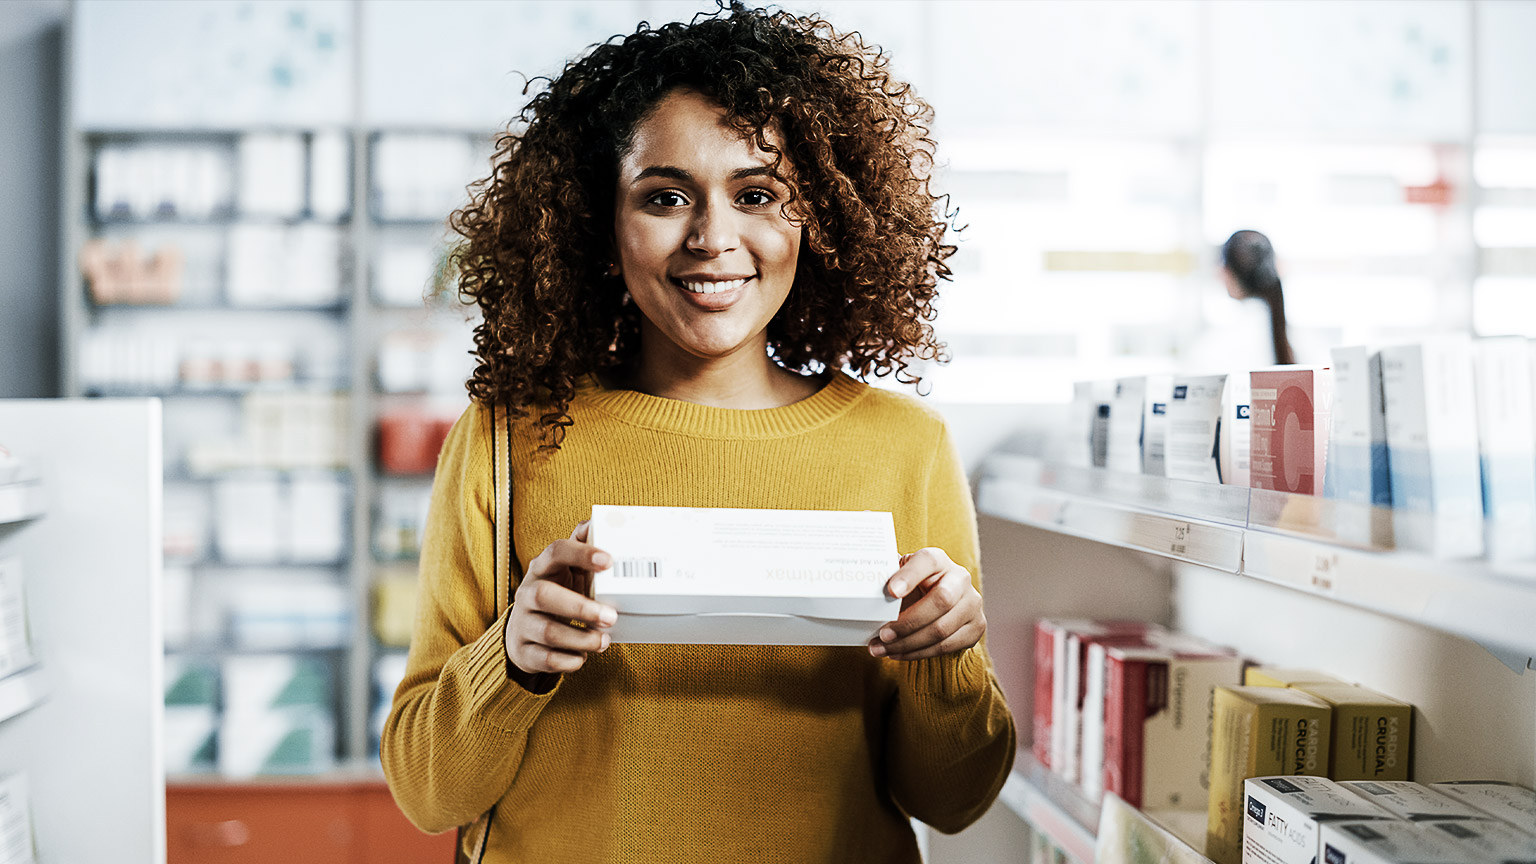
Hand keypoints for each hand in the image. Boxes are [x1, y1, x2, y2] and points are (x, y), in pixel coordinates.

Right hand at [505, 521, 617, 684]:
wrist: (525, 635)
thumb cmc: (557, 595)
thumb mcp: (567, 571)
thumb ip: (582, 547)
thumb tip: (598, 521)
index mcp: (542, 568)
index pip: (555, 552)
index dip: (581, 554)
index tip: (609, 561)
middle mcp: (527, 594)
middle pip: (545, 596)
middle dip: (580, 607)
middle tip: (612, 616)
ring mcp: (523, 623)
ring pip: (548, 631)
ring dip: (581, 638)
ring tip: (604, 641)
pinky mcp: (524, 652)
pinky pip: (546, 659)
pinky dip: (569, 660)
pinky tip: (584, 657)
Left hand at [868, 547, 984, 660]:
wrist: (943, 604)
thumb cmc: (912, 588)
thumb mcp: (901, 578)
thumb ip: (887, 579)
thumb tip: (858, 588)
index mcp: (938, 560)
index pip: (927, 561)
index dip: (909, 576)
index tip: (890, 591)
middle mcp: (960, 578)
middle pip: (940, 601)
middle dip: (908, 622)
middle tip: (882, 634)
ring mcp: (972, 603)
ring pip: (941, 629)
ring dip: (908, 644)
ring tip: (881, 649)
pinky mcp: (976, 627)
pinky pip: (946, 646)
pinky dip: (918, 654)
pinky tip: (897, 654)